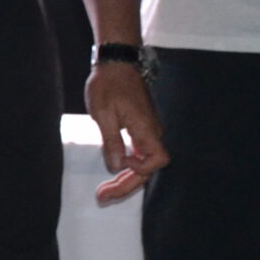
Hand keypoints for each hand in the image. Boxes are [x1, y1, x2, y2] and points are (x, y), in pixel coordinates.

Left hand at [87, 62, 168, 205]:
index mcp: (146, 127)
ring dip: (126, 178)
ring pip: (143, 162)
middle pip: (148, 167)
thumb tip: (117, 166)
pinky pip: (139, 153)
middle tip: (102, 197)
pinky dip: (127, 166)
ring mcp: (148, 129)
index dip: (141, 169)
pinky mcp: (141, 127)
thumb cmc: (108, 83)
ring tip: (105, 192)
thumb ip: (111, 141)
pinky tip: (113, 172)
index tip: (120, 166)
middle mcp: (152, 131)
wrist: (116, 62)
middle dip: (126, 185)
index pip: (157, 160)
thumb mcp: (103, 113)